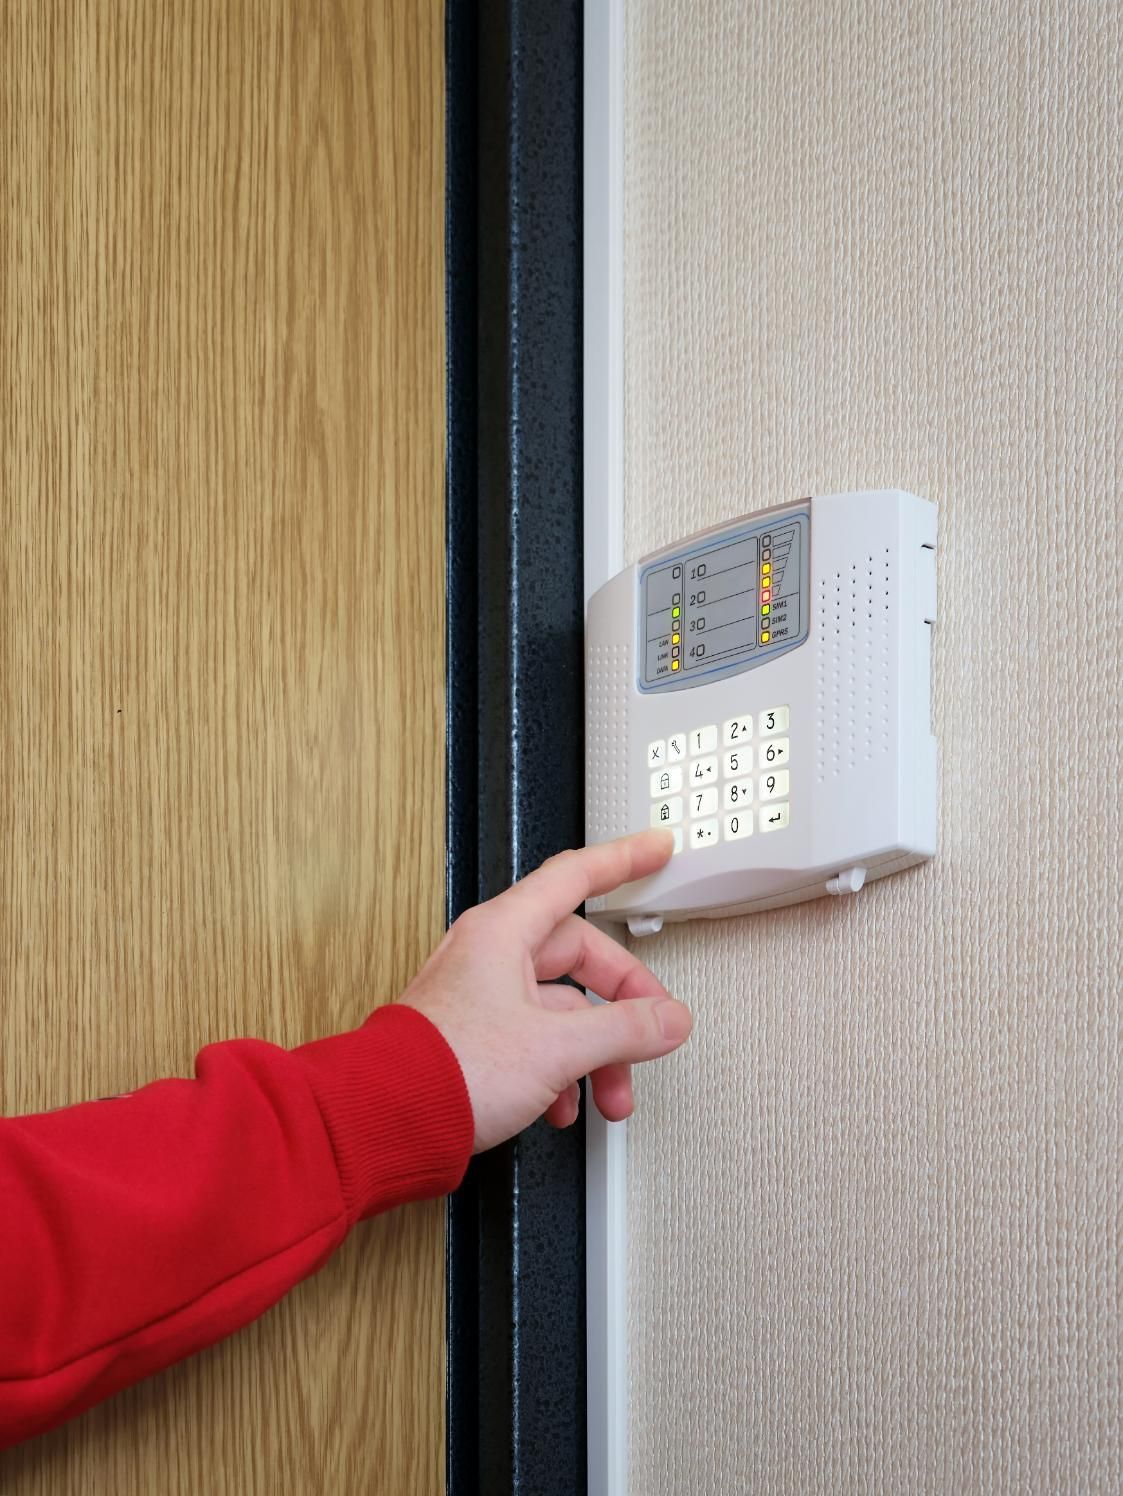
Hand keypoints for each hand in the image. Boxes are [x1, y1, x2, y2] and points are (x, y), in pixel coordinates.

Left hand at [398, 830, 690, 1152]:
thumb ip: (623, 1030)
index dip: (623, 859)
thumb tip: (667, 1020)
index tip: (655, 849)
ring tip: (609, 1094)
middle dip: (621, 1004)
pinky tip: (562, 1105)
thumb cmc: (445, 1071)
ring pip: (559, 1007)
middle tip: (652, 1031)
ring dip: (594, 1051)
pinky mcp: (472, 1036)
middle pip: (579, 956)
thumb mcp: (556, 1049)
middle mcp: (489, 955)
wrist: (382, 1123)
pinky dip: (559, 1069)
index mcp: (504, 932)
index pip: (576, 876)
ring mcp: (479, 995)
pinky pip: (534, 1038)